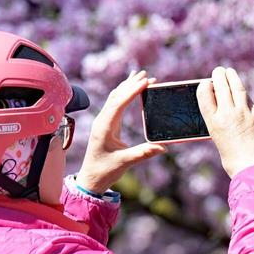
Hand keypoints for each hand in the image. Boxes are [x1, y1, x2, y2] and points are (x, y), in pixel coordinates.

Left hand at [76, 70, 165, 193]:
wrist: (90, 179)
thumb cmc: (104, 171)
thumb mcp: (125, 162)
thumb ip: (143, 153)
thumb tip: (162, 147)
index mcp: (104, 127)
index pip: (119, 103)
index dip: (132, 90)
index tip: (145, 81)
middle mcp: (102, 121)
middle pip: (116, 96)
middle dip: (131, 83)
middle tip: (145, 73)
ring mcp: (103, 122)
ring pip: (115, 98)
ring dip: (127, 86)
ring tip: (140, 76)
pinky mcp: (106, 125)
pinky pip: (115, 104)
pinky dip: (124, 94)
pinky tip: (130, 89)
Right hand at [197, 66, 253, 177]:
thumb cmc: (234, 161)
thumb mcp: (219, 140)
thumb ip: (219, 123)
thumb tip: (221, 111)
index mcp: (213, 122)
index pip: (204, 93)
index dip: (205, 85)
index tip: (207, 82)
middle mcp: (227, 114)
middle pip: (221, 85)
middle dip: (219, 75)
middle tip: (219, 71)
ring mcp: (244, 112)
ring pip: (237, 87)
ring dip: (232, 77)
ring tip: (230, 72)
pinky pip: (248, 98)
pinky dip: (243, 92)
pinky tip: (241, 89)